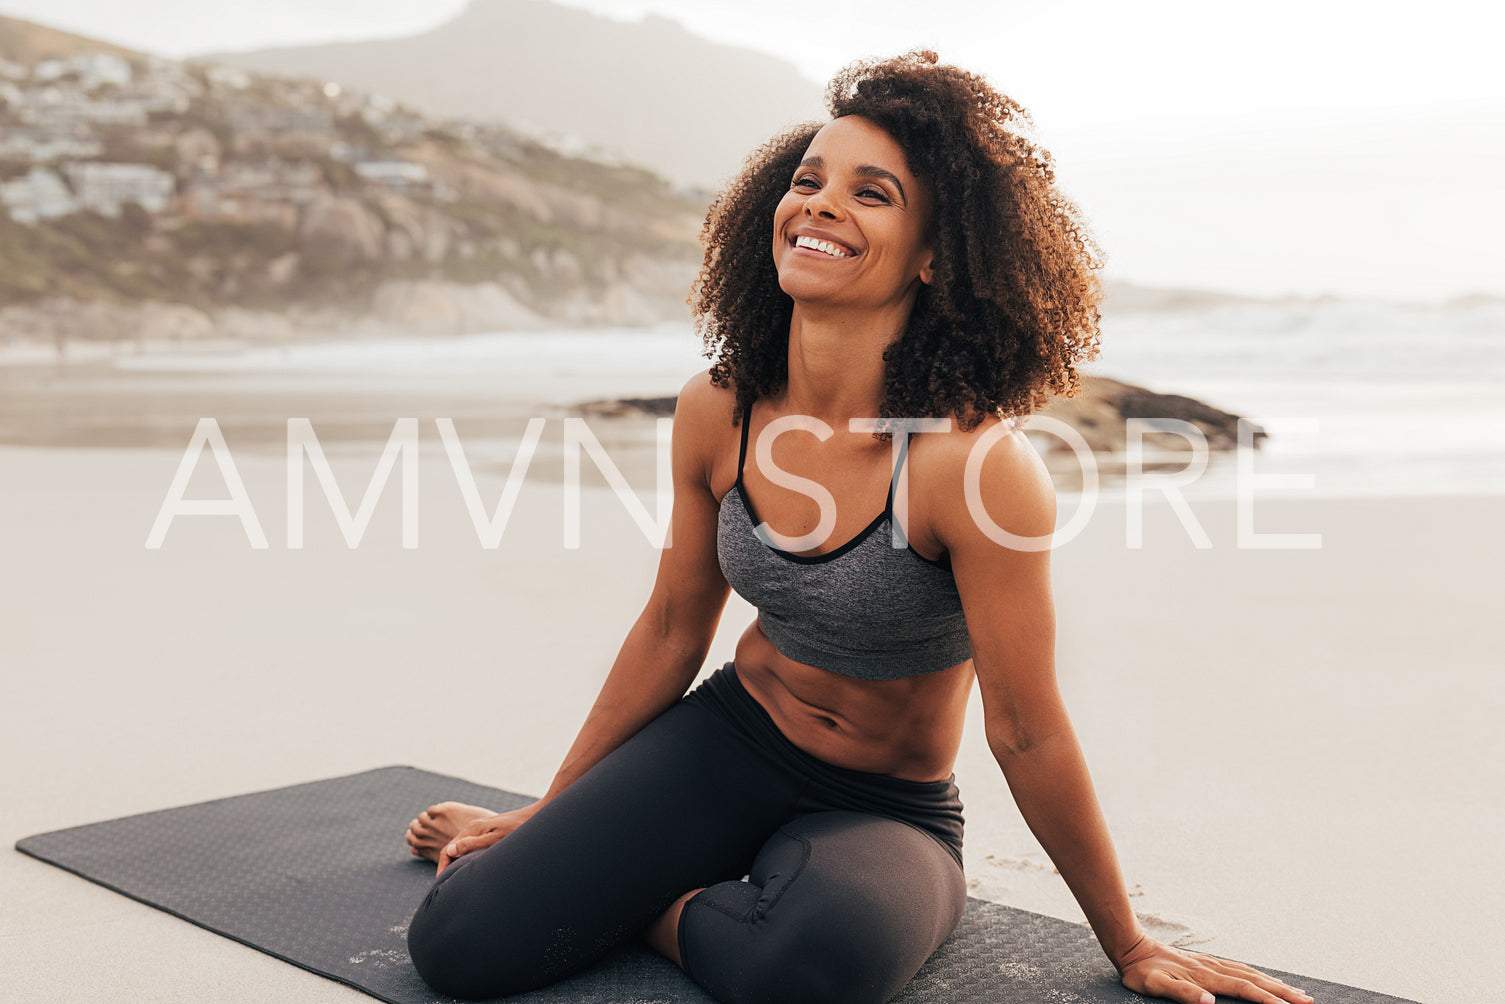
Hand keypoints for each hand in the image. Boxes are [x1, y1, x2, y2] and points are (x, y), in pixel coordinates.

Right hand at [435, 804, 537, 874]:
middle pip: (453, 849)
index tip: (440, 883)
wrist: (537, 816)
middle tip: (445, 887)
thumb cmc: (519, 829)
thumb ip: (472, 844)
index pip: (447, 850)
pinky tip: (473, 869)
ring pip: (463, 849)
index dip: (442, 868)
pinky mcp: (491, 833)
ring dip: (456, 864)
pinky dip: (467, 859)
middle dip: (447, 867)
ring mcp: (483, 830)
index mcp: (472, 829)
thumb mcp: (495, 839)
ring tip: (456, 881)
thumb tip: (449, 851)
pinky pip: (473, 848)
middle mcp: (474, 828)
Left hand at [1116, 933, 1314, 1003]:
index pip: (1244, 989)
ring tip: (1295, 991)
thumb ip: (1182, 993)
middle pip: (1254, 980)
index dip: (1268, 999)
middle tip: (1307, 1000)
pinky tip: (1263, 979)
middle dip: (1281, 991)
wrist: (1132, 946)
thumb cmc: (1142, 971)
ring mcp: (1211, 964)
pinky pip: (1239, 969)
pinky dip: (1256, 975)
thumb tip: (1209, 1002)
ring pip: (1249, 973)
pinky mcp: (1206, 962)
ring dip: (1273, 982)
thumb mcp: (1155, 986)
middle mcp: (1213, 968)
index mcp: (1205, 977)